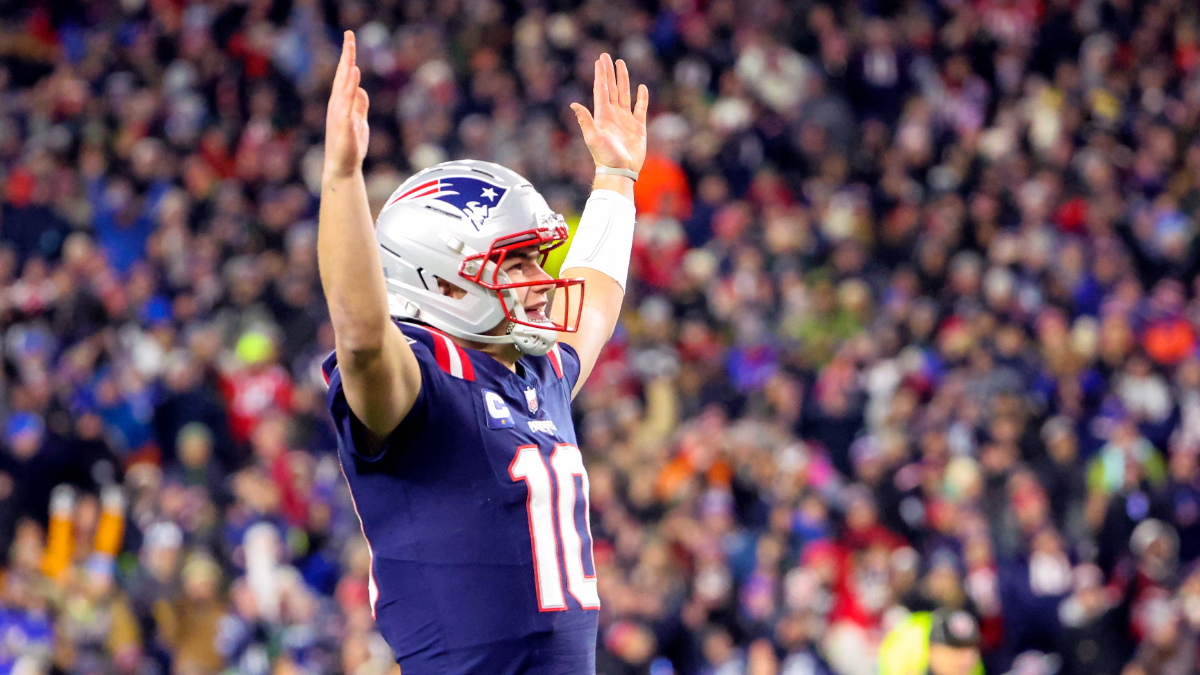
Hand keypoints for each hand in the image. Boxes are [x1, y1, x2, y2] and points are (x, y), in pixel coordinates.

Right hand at [324, 31, 369, 180]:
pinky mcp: (343, 123)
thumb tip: (361, 89)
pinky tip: (355, 76)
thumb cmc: (350, 146)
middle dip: (347, 55)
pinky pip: (347, 101)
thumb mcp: (359, 121)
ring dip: (347, 67)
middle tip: (349, 35)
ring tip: (352, 50)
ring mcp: (339, 113)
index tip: (351, 39)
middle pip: (342, 75)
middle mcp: (337, 104)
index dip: (348, 57)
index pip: (345, 75)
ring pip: (344, 85)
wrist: (343, 167)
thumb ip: (359, 105)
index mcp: (341, 103)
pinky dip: (350, 87)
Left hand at [571, 54, 648, 173]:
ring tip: (621, 65)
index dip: (600, 75)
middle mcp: (613, 115)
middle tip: (607, 56)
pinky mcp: (638, 127)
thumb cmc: (604, 157)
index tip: (599, 61)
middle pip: (611, 88)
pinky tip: (641, 88)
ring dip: (623, 80)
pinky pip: (640, 108)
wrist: (619, 171)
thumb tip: (573, 104)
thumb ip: (585, 120)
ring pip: (625, 94)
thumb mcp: (593, 138)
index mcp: (602, 115)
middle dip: (609, 72)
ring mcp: (626, 120)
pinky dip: (642, 98)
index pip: (601, 90)